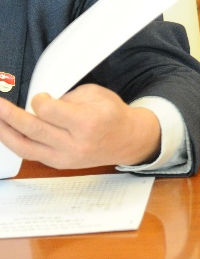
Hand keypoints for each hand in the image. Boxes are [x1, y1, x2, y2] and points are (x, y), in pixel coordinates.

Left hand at [0, 84, 160, 168]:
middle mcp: (76, 143)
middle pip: (33, 129)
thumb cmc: (112, 115)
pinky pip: (30, 154)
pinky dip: (15, 142)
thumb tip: (39, 104)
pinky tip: (7, 131)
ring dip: (4, 132)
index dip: (39, 100)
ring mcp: (66, 157)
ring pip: (25, 147)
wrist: (127, 140)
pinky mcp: (59, 164)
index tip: (40, 96)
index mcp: (88, 122)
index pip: (49, 111)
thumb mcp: (95, 95)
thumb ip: (65, 98)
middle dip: (9, 115)